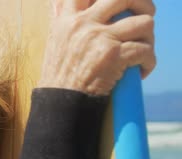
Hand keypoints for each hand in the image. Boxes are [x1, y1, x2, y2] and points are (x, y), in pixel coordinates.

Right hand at [38, 0, 155, 95]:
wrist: (59, 104)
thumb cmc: (57, 80)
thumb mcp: (54, 43)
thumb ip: (62, 22)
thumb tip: (58, 3)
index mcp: (67, 20)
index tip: (119, 8)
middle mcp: (83, 24)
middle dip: (142, 6)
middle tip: (143, 19)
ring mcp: (99, 38)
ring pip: (144, 23)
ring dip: (148, 39)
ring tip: (141, 51)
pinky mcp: (114, 55)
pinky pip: (145, 50)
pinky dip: (149, 62)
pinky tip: (141, 70)